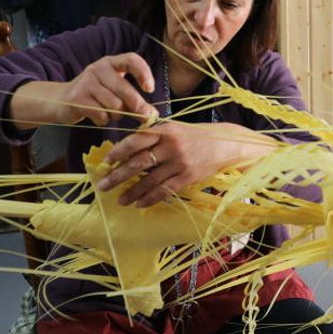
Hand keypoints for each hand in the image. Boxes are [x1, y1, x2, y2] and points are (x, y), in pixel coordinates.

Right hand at [56, 53, 156, 125]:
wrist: (61, 100)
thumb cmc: (96, 96)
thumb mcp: (114, 89)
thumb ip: (132, 97)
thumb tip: (151, 115)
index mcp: (110, 63)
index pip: (131, 59)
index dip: (143, 73)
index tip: (150, 89)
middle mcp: (97, 69)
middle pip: (126, 90)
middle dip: (139, 107)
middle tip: (147, 117)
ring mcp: (85, 83)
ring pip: (115, 105)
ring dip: (117, 115)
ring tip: (110, 113)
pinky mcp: (77, 98)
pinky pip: (102, 115)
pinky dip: (104, 120)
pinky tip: (98, 117)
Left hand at [97, 122, 277, 207]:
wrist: (229, 143)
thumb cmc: (199, 136)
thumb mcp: (178, 129)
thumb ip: (156, 136)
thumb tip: (129, 150)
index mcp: (166, 130)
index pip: (136, 140)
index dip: (119, 152)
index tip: (107, 162)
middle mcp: (172, 145)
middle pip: (138, 162)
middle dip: (117, 176)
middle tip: (103, 185)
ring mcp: (180, 162)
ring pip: (149, 180)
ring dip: (132, 192)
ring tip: (120, 200)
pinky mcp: (188, 176)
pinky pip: (164, 190)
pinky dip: (150, 198)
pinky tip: (140, 204)